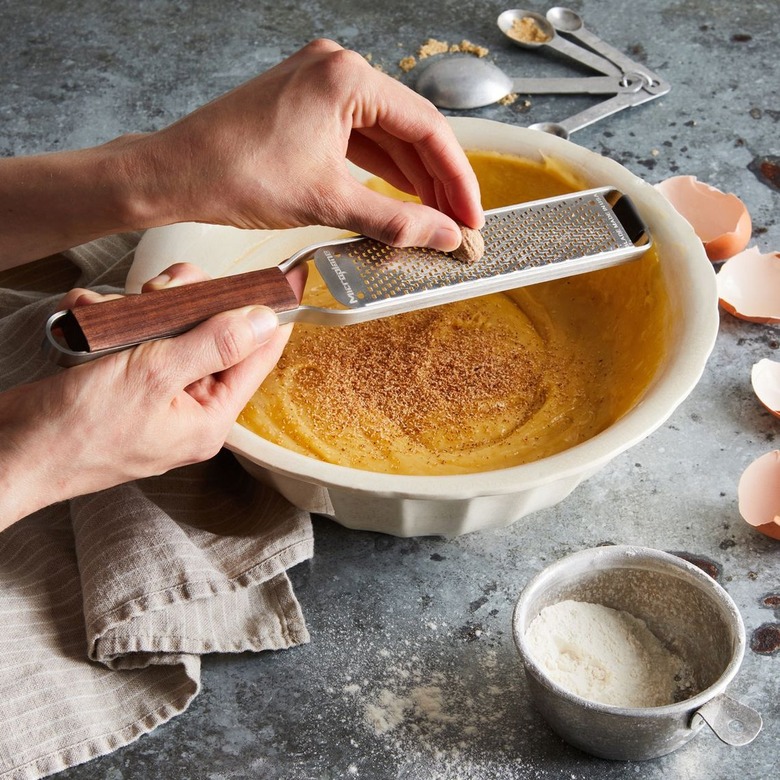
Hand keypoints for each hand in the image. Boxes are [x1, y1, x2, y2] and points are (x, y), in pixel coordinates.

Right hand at [0, 263, 304, 527]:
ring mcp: (156, 391)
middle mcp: (189, 405)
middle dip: (189, 303)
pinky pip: (135, 334)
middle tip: (162, 292)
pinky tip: (90, 318)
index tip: (283, 278)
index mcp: (209, 416)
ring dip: (141, 308)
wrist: (9, 450)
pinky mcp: (125, 378)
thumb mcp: (155, 376)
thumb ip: (213, 344)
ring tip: (112, 312)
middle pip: (215, 333)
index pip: (257, 357)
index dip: (270, 315)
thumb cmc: (76, 431)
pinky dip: (112, 319)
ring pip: (173, 326)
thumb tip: (263, 321)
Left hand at [133, 39, 482, 249]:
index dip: (457, 178)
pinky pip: (359, 136)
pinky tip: (400, 195)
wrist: (177, 174)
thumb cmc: (236, 175)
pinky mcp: (306, 104)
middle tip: (458, 223)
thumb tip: (443, 237)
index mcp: (347, 78)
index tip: (472, 216)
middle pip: (409, 128)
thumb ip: (396, 221)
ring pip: (385, 133)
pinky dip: (380, 167)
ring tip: (435, 216)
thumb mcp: (328, 202)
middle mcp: (337, 69)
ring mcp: (320, 84)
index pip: (427, 128)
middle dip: (437, 180)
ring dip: (411, 176)